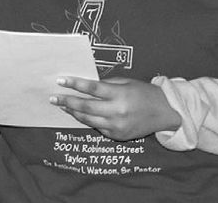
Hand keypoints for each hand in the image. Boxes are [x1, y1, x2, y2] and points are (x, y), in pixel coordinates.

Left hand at [51, 76, 180, 140]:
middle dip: (67, 101)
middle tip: (53, 97)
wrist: (165, 113)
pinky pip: (97, 127)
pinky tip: (79, 114)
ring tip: (62, 105)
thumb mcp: (126, 82)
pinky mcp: (117, 136)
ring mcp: (117, 126)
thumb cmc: (144, 93)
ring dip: (73, 112)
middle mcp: (117, 112)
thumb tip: (83, 85)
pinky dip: (87, 120)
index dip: (74, 84)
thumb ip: (105, 84)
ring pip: (88, 120)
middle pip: (85, 106)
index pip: (91, 89)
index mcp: (119, 95)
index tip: (60, 81)